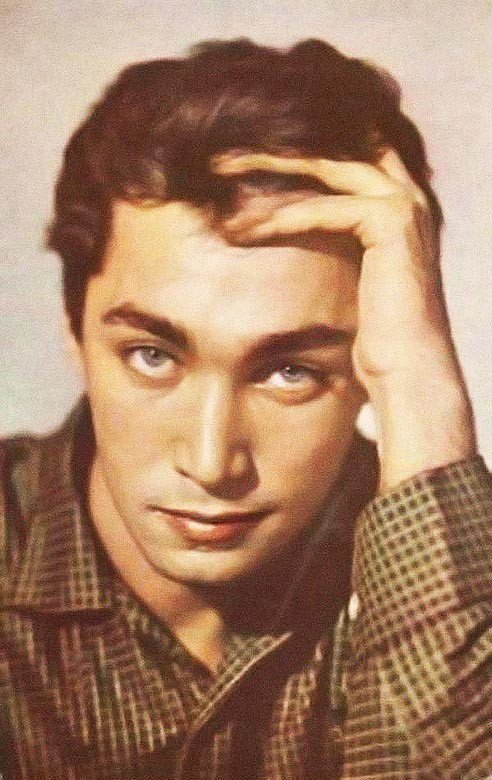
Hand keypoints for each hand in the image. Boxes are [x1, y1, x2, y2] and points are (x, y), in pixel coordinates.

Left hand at [212, 150, 475, 488]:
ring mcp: (401, 204)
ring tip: (219, 175)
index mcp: (392, 204)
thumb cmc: (374, 336)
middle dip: (272, 149)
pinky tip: (242, 230)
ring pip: (323, 168)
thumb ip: (328, 244)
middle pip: (328, 151)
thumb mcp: (345, 277)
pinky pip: (324, 209)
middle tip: (221, 155)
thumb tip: (279, 235)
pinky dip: (281, 218)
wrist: (406, 370)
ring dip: (267, 170)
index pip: (338, 157)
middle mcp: (403, 194)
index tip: (240, 161)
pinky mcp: (391, 222)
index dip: (291, 153)